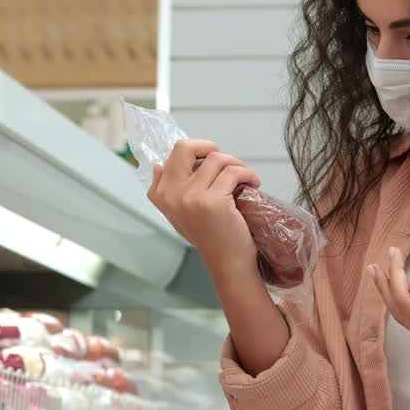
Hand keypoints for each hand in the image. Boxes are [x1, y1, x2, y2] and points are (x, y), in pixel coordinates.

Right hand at [147, 139, 261, 264]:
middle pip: (185, 147)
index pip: (171, 155)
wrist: (226, 262)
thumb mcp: (180, 213)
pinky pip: (233, 172)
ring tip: (244, 177)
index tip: (209, 162)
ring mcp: (190, 197)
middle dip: (209, 147)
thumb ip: (168, 190)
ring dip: (236, 164)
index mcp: (160, 195)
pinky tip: (252, 184)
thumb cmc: (209, 236)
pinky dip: (247, 174)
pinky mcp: (212, 201)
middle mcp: (171, 195)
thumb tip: (158, 165)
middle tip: (226, 161)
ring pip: (216, 158)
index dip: (195, 152)